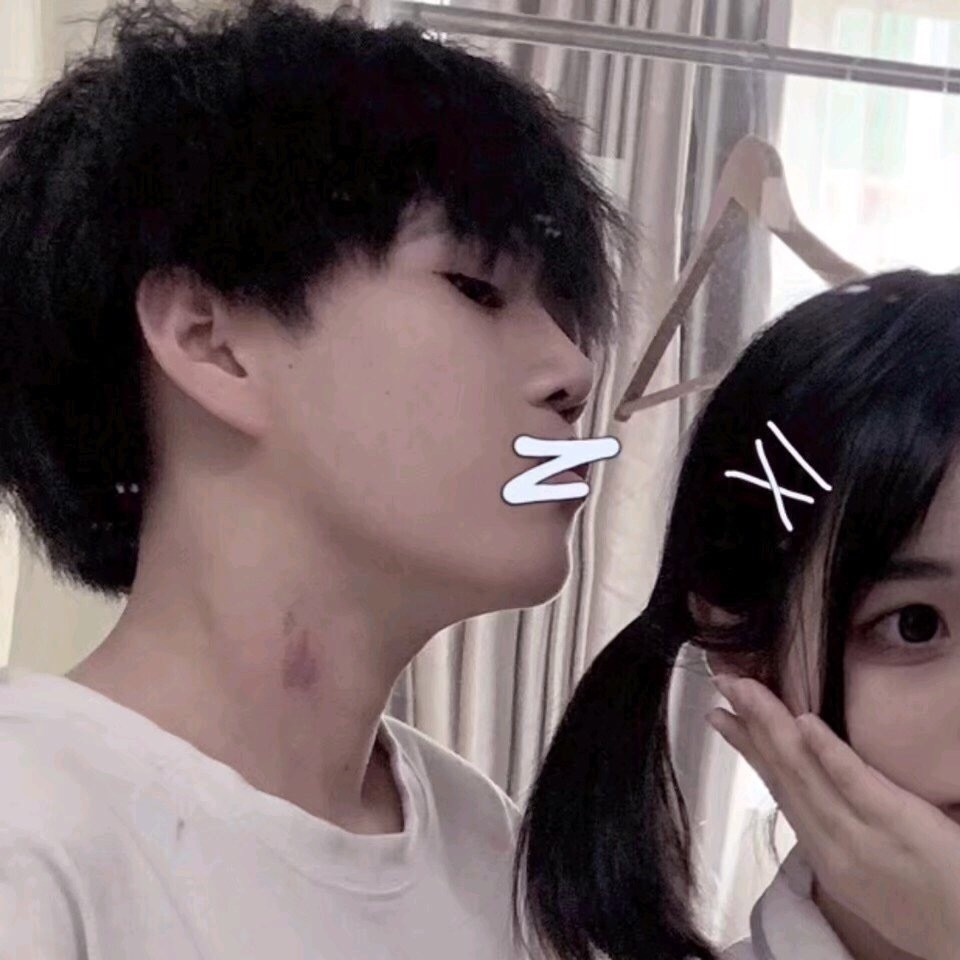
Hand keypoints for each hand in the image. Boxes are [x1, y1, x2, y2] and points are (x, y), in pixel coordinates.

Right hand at [707, 675, 959, 959]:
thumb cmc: (924, 913)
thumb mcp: (862, 880)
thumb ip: (836, 836)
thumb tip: (816, 791)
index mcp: (823, 852)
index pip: (775, 787)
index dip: (745, 747)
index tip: (718, 715)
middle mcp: (830, 843)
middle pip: (782, 772)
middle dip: (749, 722)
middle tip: (724, 682)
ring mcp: (861, 833)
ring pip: (805, 772)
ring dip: (771, 724)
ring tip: (746, 689)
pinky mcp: (898, 823)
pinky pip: (855, 783)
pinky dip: (827, 752)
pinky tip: (805, 723)